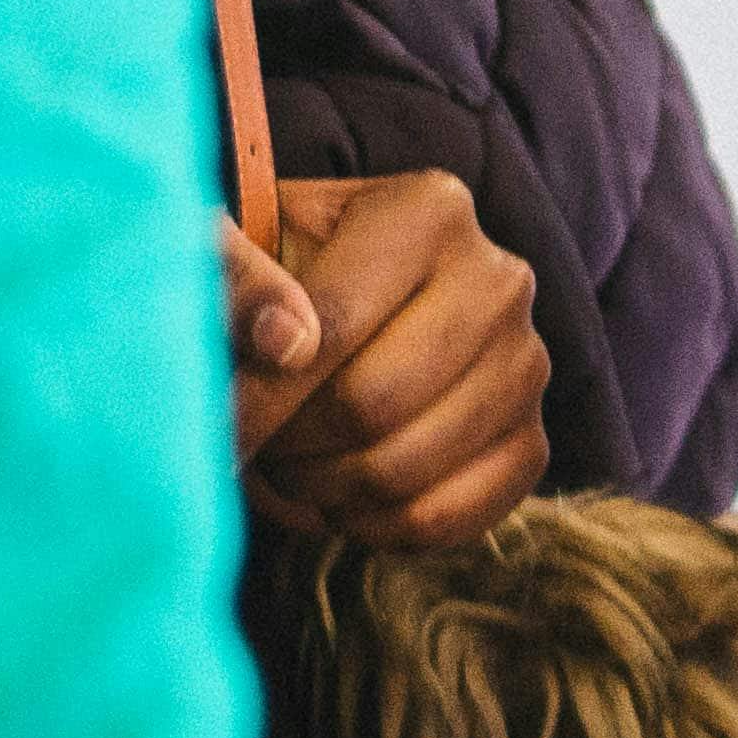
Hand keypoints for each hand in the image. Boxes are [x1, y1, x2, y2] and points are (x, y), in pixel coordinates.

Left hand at [220, 170, 546, 551]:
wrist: (337, 312)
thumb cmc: (273, 278)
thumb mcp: (233, 251)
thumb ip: (237, 280)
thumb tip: (286, 342)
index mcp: (430, 211)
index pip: (334, 324)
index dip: (257, 393)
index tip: (204, 428)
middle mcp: (499, 279)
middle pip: (372, 403)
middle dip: (289, 443)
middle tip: (250, 440)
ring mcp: (526, 367)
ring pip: (401, 471)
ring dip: (319, 489)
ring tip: (288, 461)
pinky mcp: (533, 445)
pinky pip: (441, 520)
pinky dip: (369, 527)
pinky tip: (338, 494)